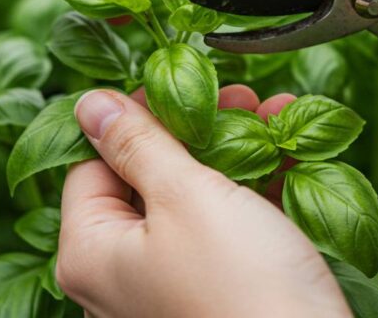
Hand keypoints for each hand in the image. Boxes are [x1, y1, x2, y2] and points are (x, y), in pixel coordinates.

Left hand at [57, 85, 350, 317]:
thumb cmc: (241, 289)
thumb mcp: (188, 197)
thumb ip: (138, 144)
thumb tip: (89, 105)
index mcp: (92, 252)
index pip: (90, 162)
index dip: (134, 117)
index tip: (181, 87)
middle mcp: (120, 274)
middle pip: (144, 177)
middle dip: (197, 130)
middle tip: (238, 97)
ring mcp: (167, 285)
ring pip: (190, 198)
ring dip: (233, 151)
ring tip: (273, 113)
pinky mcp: (213, 290)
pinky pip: (223, 228)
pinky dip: (253, 189)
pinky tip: (289, 151)